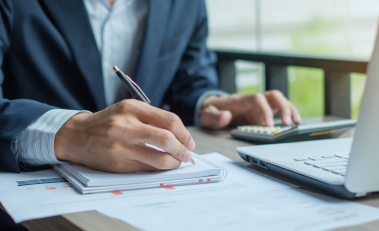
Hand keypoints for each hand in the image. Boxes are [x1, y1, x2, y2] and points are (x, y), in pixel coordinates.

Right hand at [54, 99, 194, 172]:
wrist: (77, 135)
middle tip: (187, 154)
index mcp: (131, 108)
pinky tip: (163, 165)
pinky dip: (160, 168)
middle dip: (183, 149)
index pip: (169, 120)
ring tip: (178, 161)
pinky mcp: (118, 162)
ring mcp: (121, 145)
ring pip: (159, 158)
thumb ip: (151, 118)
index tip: (189, 141)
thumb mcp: (127, 110)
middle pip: (167, 139)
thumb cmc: (107, 122)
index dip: (184, 133)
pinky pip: (147, 168)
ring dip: (174, 162)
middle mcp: (126, 125)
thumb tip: (179, 135)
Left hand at [199, 90, 301, 128]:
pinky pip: (279, 110)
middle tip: (288, 123)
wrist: (212, 106)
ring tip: (297, 124)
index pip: (257, 99)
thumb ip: (215, 116)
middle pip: (274, 96)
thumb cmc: (211, 110)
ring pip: (280, 101)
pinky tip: (293, 124)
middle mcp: (253, 100)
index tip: (269, 124)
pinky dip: (288, 115)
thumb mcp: (206, 114)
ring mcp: (260, 105)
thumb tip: (226, 116)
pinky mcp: (263, 112)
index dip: (265, 110)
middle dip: (283, 108)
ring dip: (290, 110)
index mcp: (241, 100)